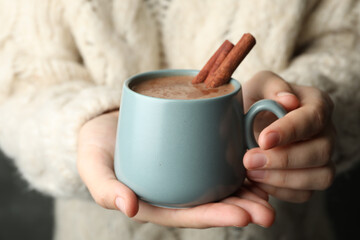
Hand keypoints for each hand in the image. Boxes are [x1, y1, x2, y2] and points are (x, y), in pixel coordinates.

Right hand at [77, 111, 274, 227]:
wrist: (102, 124)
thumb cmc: (96, 149)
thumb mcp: (94, 168)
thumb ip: (106, 189)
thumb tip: (128, 208)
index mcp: (158, 201)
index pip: (190, 214)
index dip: (216, 217)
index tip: (243, 216)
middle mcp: (176, 189)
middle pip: (212, 202)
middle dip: (242, 208)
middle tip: (269, 211)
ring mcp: (185, 169)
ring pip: (220, 182)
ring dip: (248, 188)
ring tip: (274, 188)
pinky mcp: (190, 148)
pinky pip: (216, 157)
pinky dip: (237, 161)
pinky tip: (258, 158)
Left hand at [242, 71, 335, 202]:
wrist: (248, 121)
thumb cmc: (256, 100)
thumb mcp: (258, 85)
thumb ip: (271, 86)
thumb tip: (288, 101)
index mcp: (316, 104)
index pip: (312, 118)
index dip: (290, 131)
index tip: (263, 139)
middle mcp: (325, 132)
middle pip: (320, 151)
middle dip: (283, 160)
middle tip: (249, 160)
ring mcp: (322, 158)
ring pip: (321, 177)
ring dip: (283, 179)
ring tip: (251, 172)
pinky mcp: (311, 178)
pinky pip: (306, 193)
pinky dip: (282, 192)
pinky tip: (259, 181)